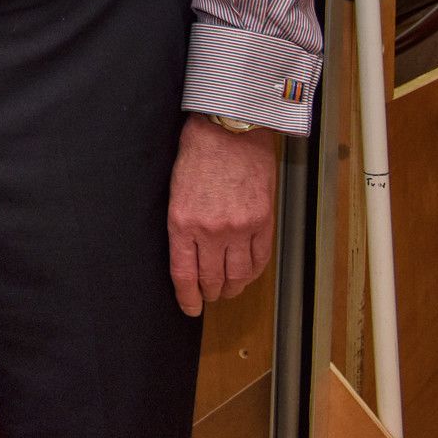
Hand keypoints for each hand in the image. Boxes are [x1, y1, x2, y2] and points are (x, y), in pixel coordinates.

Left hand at [168, 115, 279, 315]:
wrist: (230, 130)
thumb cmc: (197, 153)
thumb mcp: (175, 190)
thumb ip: (181, 224)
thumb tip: (185, 253)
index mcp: (182, 222)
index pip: (184, 273)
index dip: (187, 297)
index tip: (189, 307)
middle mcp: (211, 230)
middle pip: (212, 279)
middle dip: (208, 294)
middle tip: (207, 298)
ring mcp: (240, 228)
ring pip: (238, 275)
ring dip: (232, 287)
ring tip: (226, 290)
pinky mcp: (263, 221)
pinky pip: (260, 259)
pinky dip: (253, 273)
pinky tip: (246, 275)